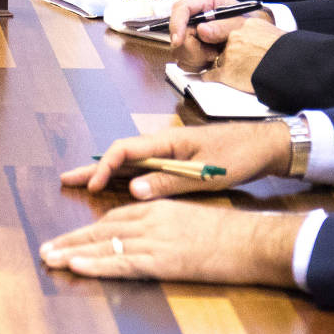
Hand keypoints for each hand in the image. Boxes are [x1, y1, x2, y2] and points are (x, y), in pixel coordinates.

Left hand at [39, 202, 304, 287]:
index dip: (90, 230)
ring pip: (105, 245)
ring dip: (73, 252)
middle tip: (45, 249)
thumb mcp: (193, 222)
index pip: (115, 217)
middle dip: (71, 239)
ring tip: (48, 259)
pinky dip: (96, 264)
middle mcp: (152, 220)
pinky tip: (76, 265)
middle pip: (102, 229)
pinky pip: (122, 262)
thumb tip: (155, 241)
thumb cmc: (232, 235)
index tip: (70, 239)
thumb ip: (168, 228)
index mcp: (159, 208)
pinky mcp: (163, 260)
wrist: (253, 241)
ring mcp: (156, 240)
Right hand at [60, 120, 291, 199]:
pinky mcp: (178, 161)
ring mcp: (170, 152)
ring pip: (131, 162)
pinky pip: (145, 168)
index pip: (125, 150)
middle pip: (121, 154)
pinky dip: (125, 177)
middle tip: (67, 179)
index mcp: (168, 142)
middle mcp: (164, 144)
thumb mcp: (207, 174)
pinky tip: (116, 185)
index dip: (105, 167)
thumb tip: (134, 191)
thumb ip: (170, 182)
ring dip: (106, 172)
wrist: (266, 145)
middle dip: (94, 167)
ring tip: (82, 183)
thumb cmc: (239, 156)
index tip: (92, 185)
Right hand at [165, 0, 279, 89]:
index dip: (177, 24)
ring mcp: (191, 32)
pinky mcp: (191, 46)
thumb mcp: (242, 23)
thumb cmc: (251, 24)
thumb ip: (223, 26)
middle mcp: (195, 16)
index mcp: (205, 2)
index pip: (181, 8)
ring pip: (178, 48)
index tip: (178, 40)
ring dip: (196, 57)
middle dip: (192, 47)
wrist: (258, 39)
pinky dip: (196, 64)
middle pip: (177, 32)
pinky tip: (209, 61)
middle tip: (210, 54)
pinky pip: (183, 59)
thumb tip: (201, 30)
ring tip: (214, 56)